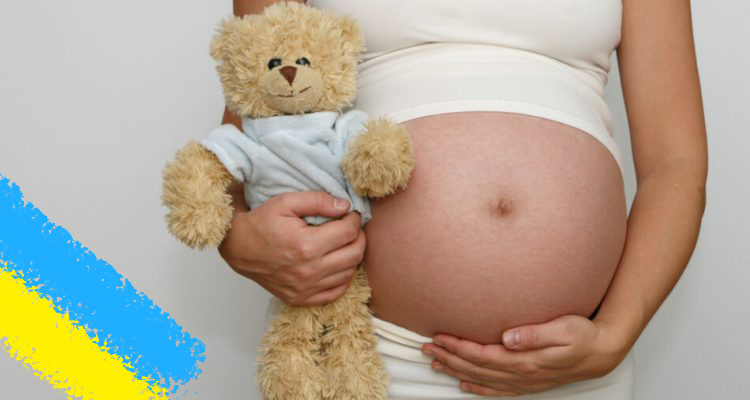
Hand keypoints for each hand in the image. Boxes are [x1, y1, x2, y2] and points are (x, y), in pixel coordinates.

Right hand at [218, 187, 365, 305]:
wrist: (238, 248)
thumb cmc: (261, 223)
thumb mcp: (286, 202)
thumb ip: (317, 200)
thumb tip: (344, 206)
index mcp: (306, 245)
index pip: (348, 232)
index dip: (355, 220)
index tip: (351, 214)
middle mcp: (308, 270)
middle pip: (354, 254)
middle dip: (359, 237)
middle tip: (351, 228)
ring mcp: (305, 288)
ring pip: (349, 273)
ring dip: (352, 256)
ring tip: (343, 243)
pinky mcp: (301, 298)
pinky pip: (336, 292)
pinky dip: (343, 278)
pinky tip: (337, 264)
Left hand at [420, 315, 628, 395]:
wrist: (602, 352)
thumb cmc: (583, 335)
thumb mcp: (564, 328)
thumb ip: (535, 333)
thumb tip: (509, 336)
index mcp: (525, 360)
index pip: (482, 355)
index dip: (458, 347)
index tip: (439, 337)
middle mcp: (521, 374)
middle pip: (476, 368)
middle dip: (449, 357)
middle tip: (426, 348)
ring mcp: (524, 381)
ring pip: (482, 379)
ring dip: (456, 371)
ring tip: (435, 363)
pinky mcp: (528, 383)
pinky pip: (496, 389)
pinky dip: (477, 388)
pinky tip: (463, 385)